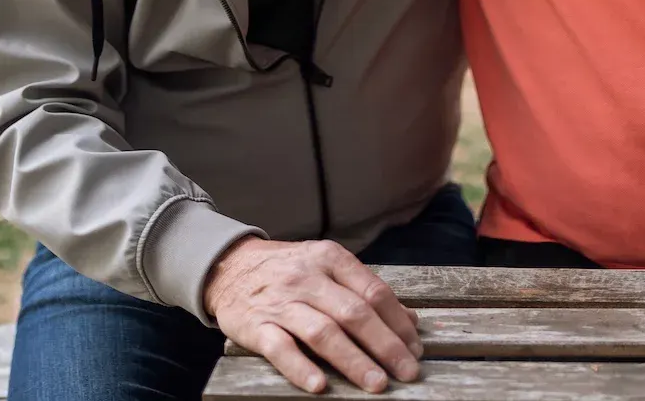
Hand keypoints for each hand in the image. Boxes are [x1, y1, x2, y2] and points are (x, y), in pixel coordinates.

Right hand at [204, 238, 422, 394]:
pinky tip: (320, 386)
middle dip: (385, 345)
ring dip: (353, 360)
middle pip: (354, 313)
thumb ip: (365, 290)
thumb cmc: (288, 270)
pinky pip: (280, 349)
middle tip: (407, 372)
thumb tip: (409, 320)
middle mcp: (307, 278)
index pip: (373, 291)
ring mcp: (281, 303)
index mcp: (330, 259)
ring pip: (323, 332)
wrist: (229, 266)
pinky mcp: (255, 326)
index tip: (415, 347)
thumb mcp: (326, 266)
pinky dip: (300, 368)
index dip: (398, 322)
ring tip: (376, 384)